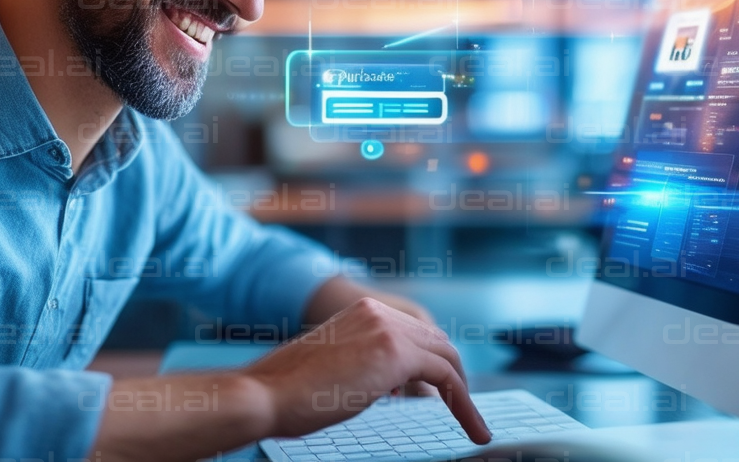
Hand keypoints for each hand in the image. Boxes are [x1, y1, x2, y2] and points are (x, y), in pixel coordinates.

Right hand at [243, 297, 490, 444]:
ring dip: (463, 393)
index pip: (414, 333)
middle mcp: (378, 311)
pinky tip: (471, 427)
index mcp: (361, 310)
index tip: (443, 392)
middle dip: (454, 376)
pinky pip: (447, 377)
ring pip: (447, 357)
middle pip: (437, 341)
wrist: (265, 392)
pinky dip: (464, 403)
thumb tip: (384, 381)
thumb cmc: (287, 391)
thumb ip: (362, 363)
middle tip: (464, 408)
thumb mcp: (333, 366)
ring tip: (473, 425)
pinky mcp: (396, 353)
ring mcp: (388, 328)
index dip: (433, 362)